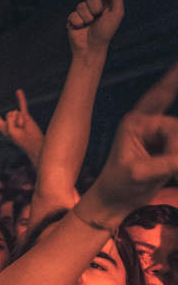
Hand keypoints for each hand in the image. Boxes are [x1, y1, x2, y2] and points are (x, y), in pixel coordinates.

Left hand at [0, 89, 43, 162]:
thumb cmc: (21, 140)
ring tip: (24, 128)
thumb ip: (10, 121)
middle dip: (14, 121)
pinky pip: (23, 104)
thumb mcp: (11, 132)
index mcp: (3, 127)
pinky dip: (21, 98)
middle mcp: (9, 121)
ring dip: (21, 120)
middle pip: (9, 114)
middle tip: (19, 130)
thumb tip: (15, 111)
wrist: (34, 142)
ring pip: (16, 112)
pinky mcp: (25, 115)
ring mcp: (17, 117)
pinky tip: (18, 91)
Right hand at [67, 0, 123, 53]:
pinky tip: (80, 28)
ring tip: (89, 24)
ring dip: (87, 17)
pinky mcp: (73, 19)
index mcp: (105, 3)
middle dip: (94, 6)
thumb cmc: (105, 32)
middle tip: (97, 15)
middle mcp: (93, 6)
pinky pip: (73, 15)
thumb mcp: (117, 13)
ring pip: (80, 6)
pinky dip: (78, 23)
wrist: (91, 47)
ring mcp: (82, 13)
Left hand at [84, 61, 177, 221]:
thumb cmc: (118, 186)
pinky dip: (176, 159)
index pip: (166, 113)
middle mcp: (148, 124)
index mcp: (135, 123)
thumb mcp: (141, 173)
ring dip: (174, 158)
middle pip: (176, 127)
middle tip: (168, 166)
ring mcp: (159, 136)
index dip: (173, 80)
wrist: (114, 204)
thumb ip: (169, 162)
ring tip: (168, 174)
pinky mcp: (168, 149)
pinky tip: (172, 172)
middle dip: (173, 151)